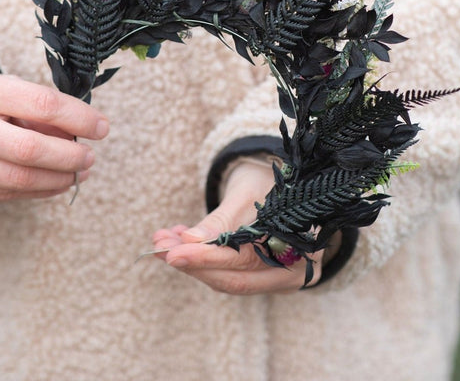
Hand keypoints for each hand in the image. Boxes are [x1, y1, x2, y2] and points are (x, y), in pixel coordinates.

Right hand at [0, 68, 107, 205]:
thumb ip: (35, 108)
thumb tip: (80, 133)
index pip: (40, 105)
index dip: (78, 118)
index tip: (102, 127)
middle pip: (31, 150)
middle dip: (70, 157)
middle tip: (90, 156)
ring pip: (19, 180)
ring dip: (58, 179)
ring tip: (79, 172)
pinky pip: (5, 195)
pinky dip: (37, 191)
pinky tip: (54, 183)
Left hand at [151, 161, 337, 294]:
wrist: (290, 179)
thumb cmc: (273, 182)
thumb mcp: (248, 194)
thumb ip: (221, 222)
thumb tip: (188, 242)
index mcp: (300, 251)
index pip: (243, 264)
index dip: (206, 259)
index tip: (173, 252)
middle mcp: (292, 273)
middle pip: (233, 279)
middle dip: (192, 264)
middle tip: (159, 246)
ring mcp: (277, 277)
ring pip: (226, 278)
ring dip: (191, 261)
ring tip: (162, 239)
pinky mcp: (261, 273)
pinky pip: (227, 272)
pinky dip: (201, 258)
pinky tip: (177, 241)